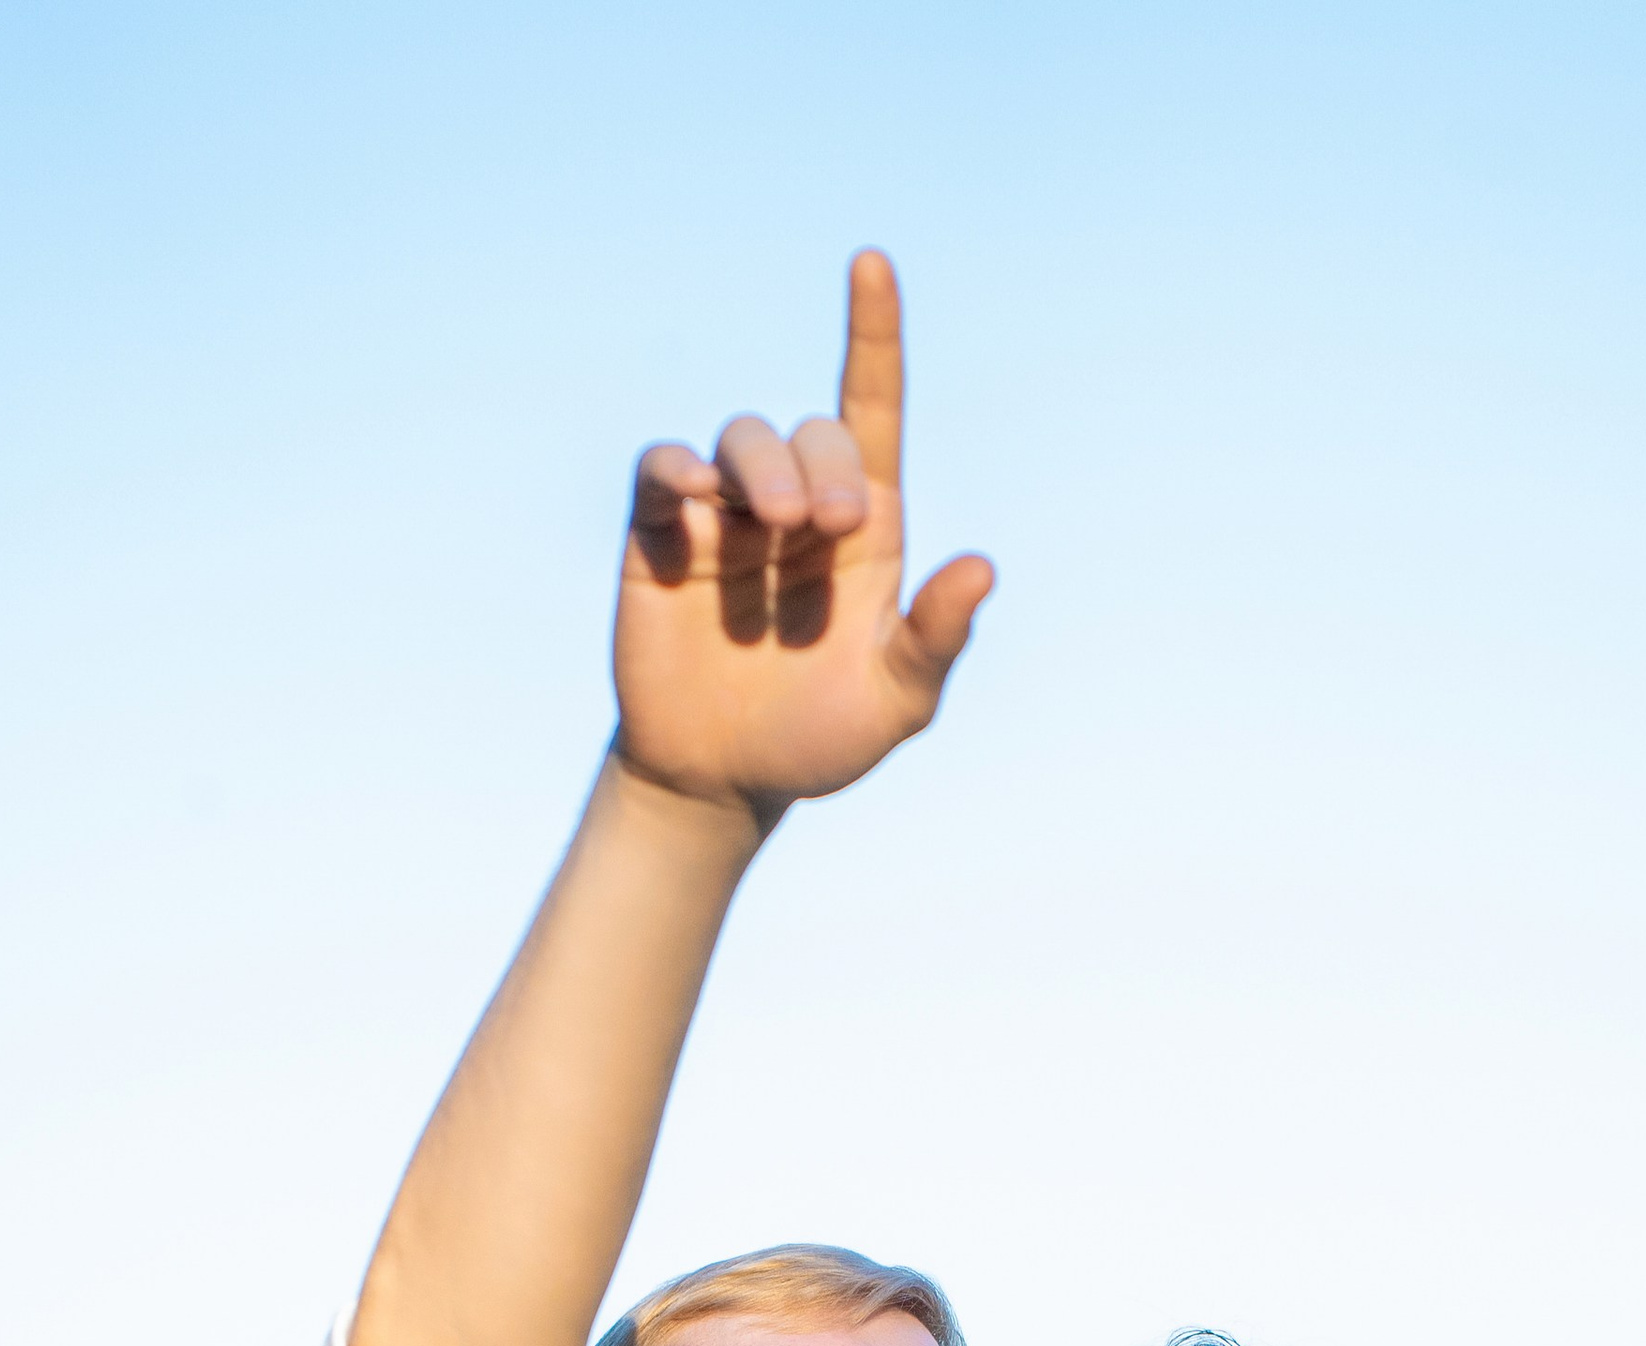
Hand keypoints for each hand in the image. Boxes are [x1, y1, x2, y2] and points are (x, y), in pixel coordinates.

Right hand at [611, 250, 992, 826]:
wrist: (723, 781)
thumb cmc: (819, 738)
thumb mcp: (896, 702)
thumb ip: (936, 639)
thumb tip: (982, 567)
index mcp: (864, 525)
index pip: (871, 407)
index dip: (871, 335)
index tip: (871, 264)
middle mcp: (795, 502)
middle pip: (808, 431)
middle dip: (822, 464)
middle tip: (827, 527)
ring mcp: (726, 514)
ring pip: (740, 438)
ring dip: (761, 466)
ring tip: (774, 524)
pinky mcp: (662, 536)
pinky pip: (663, 470)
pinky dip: (677, 468)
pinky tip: (697, 494)